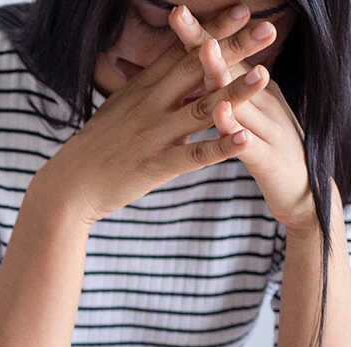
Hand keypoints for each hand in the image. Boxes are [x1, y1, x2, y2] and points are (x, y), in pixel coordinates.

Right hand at [46, 12, 276, 224]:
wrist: (65, 188)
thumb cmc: (93, 149)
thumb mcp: (117, 109)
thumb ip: (145, 89)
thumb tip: (167, 72)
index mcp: (141, 91)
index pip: (181, 53)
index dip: (211, 31)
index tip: (241, 11)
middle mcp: (149, 107)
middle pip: (196, 71)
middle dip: (232, 49)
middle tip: (268, 29)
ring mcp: (153, 136)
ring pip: (201, 109)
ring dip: (234, 92)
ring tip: (264, 75)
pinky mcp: (154, 166)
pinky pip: (193, 155)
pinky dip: (220, 148)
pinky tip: (245, 139)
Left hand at [169, 5, 315, 234]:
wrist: (303, 195)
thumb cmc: (265, 154)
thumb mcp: (245, 121)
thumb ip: (223, 98)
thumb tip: (197, 78)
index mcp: (253, 94)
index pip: (224, 58)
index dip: (202, 35)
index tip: (176, 12)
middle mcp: (262, 102)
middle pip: (229, 66)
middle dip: (205, 40)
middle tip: (180, 16)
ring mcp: (267, 128)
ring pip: (241, 97)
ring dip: (222, 73)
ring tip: (205, 50)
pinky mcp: (268, 159)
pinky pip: (246, 141)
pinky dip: (232, 127)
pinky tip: (219, 113)